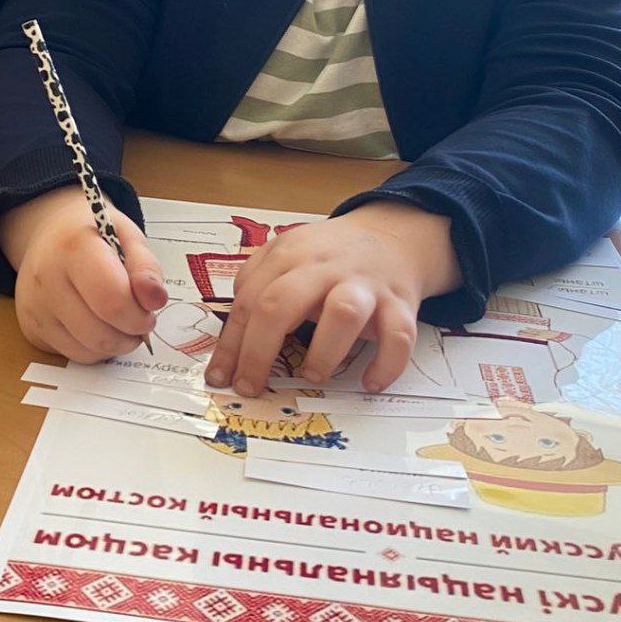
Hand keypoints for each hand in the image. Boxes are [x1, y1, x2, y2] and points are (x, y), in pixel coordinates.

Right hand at [0, 185, 168, 362]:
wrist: (49, 233)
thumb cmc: (93, 235)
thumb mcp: (127, 236)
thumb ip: (146, 267)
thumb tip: (156, 300)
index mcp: (74, 248)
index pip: (111, 300)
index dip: (139, 315)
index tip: (149, 311)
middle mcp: (47, 279)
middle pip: (100, 333)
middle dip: (130, 334)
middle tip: (139, 320)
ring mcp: (35, 307)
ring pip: (87, 351)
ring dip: (115, 344)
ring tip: (120, 322)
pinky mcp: (30, 328)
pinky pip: (72, 355)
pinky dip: (94, 348)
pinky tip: (97, 325)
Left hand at [204, 201, 460, 395]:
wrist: (391, 235)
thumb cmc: (329, 256)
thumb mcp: (286, 252)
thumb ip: (255, 282)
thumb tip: (229, 334)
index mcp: (290, 255)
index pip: (250, 300)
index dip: (231, 344)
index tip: (220, 377)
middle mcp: (324, 267)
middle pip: (282, 304)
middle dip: (259, 351)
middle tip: (251, 386)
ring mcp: (364, 284)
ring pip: (343, 313)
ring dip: (323, 353)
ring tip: (313, 375)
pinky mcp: (400, 302)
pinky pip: (398, 336)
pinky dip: (385, 364)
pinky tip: (369, 382)